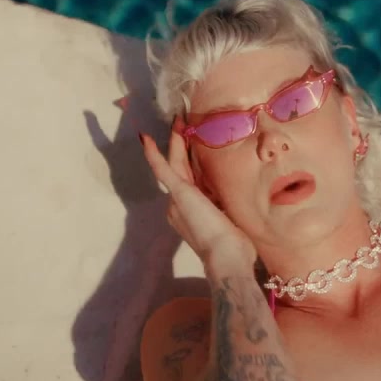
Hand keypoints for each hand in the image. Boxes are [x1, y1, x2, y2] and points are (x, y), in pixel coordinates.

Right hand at [140, 118, 256, 267]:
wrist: (227, 258)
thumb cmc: (235, 246)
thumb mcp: (232, 221)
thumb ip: (227, 206)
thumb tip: (233, 195)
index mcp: (192, 213)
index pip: (193, 182)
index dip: (194, 162)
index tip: (198, 147)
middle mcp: (180, 206)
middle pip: (181, 170)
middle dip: (182, 148)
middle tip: (183, 126)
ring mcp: (177, 200)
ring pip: (175, 165)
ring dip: (175, 144)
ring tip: (177, 123)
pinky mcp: (179, 194)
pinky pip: (163, 170)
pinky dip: (154, 155)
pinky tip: (145, 139)